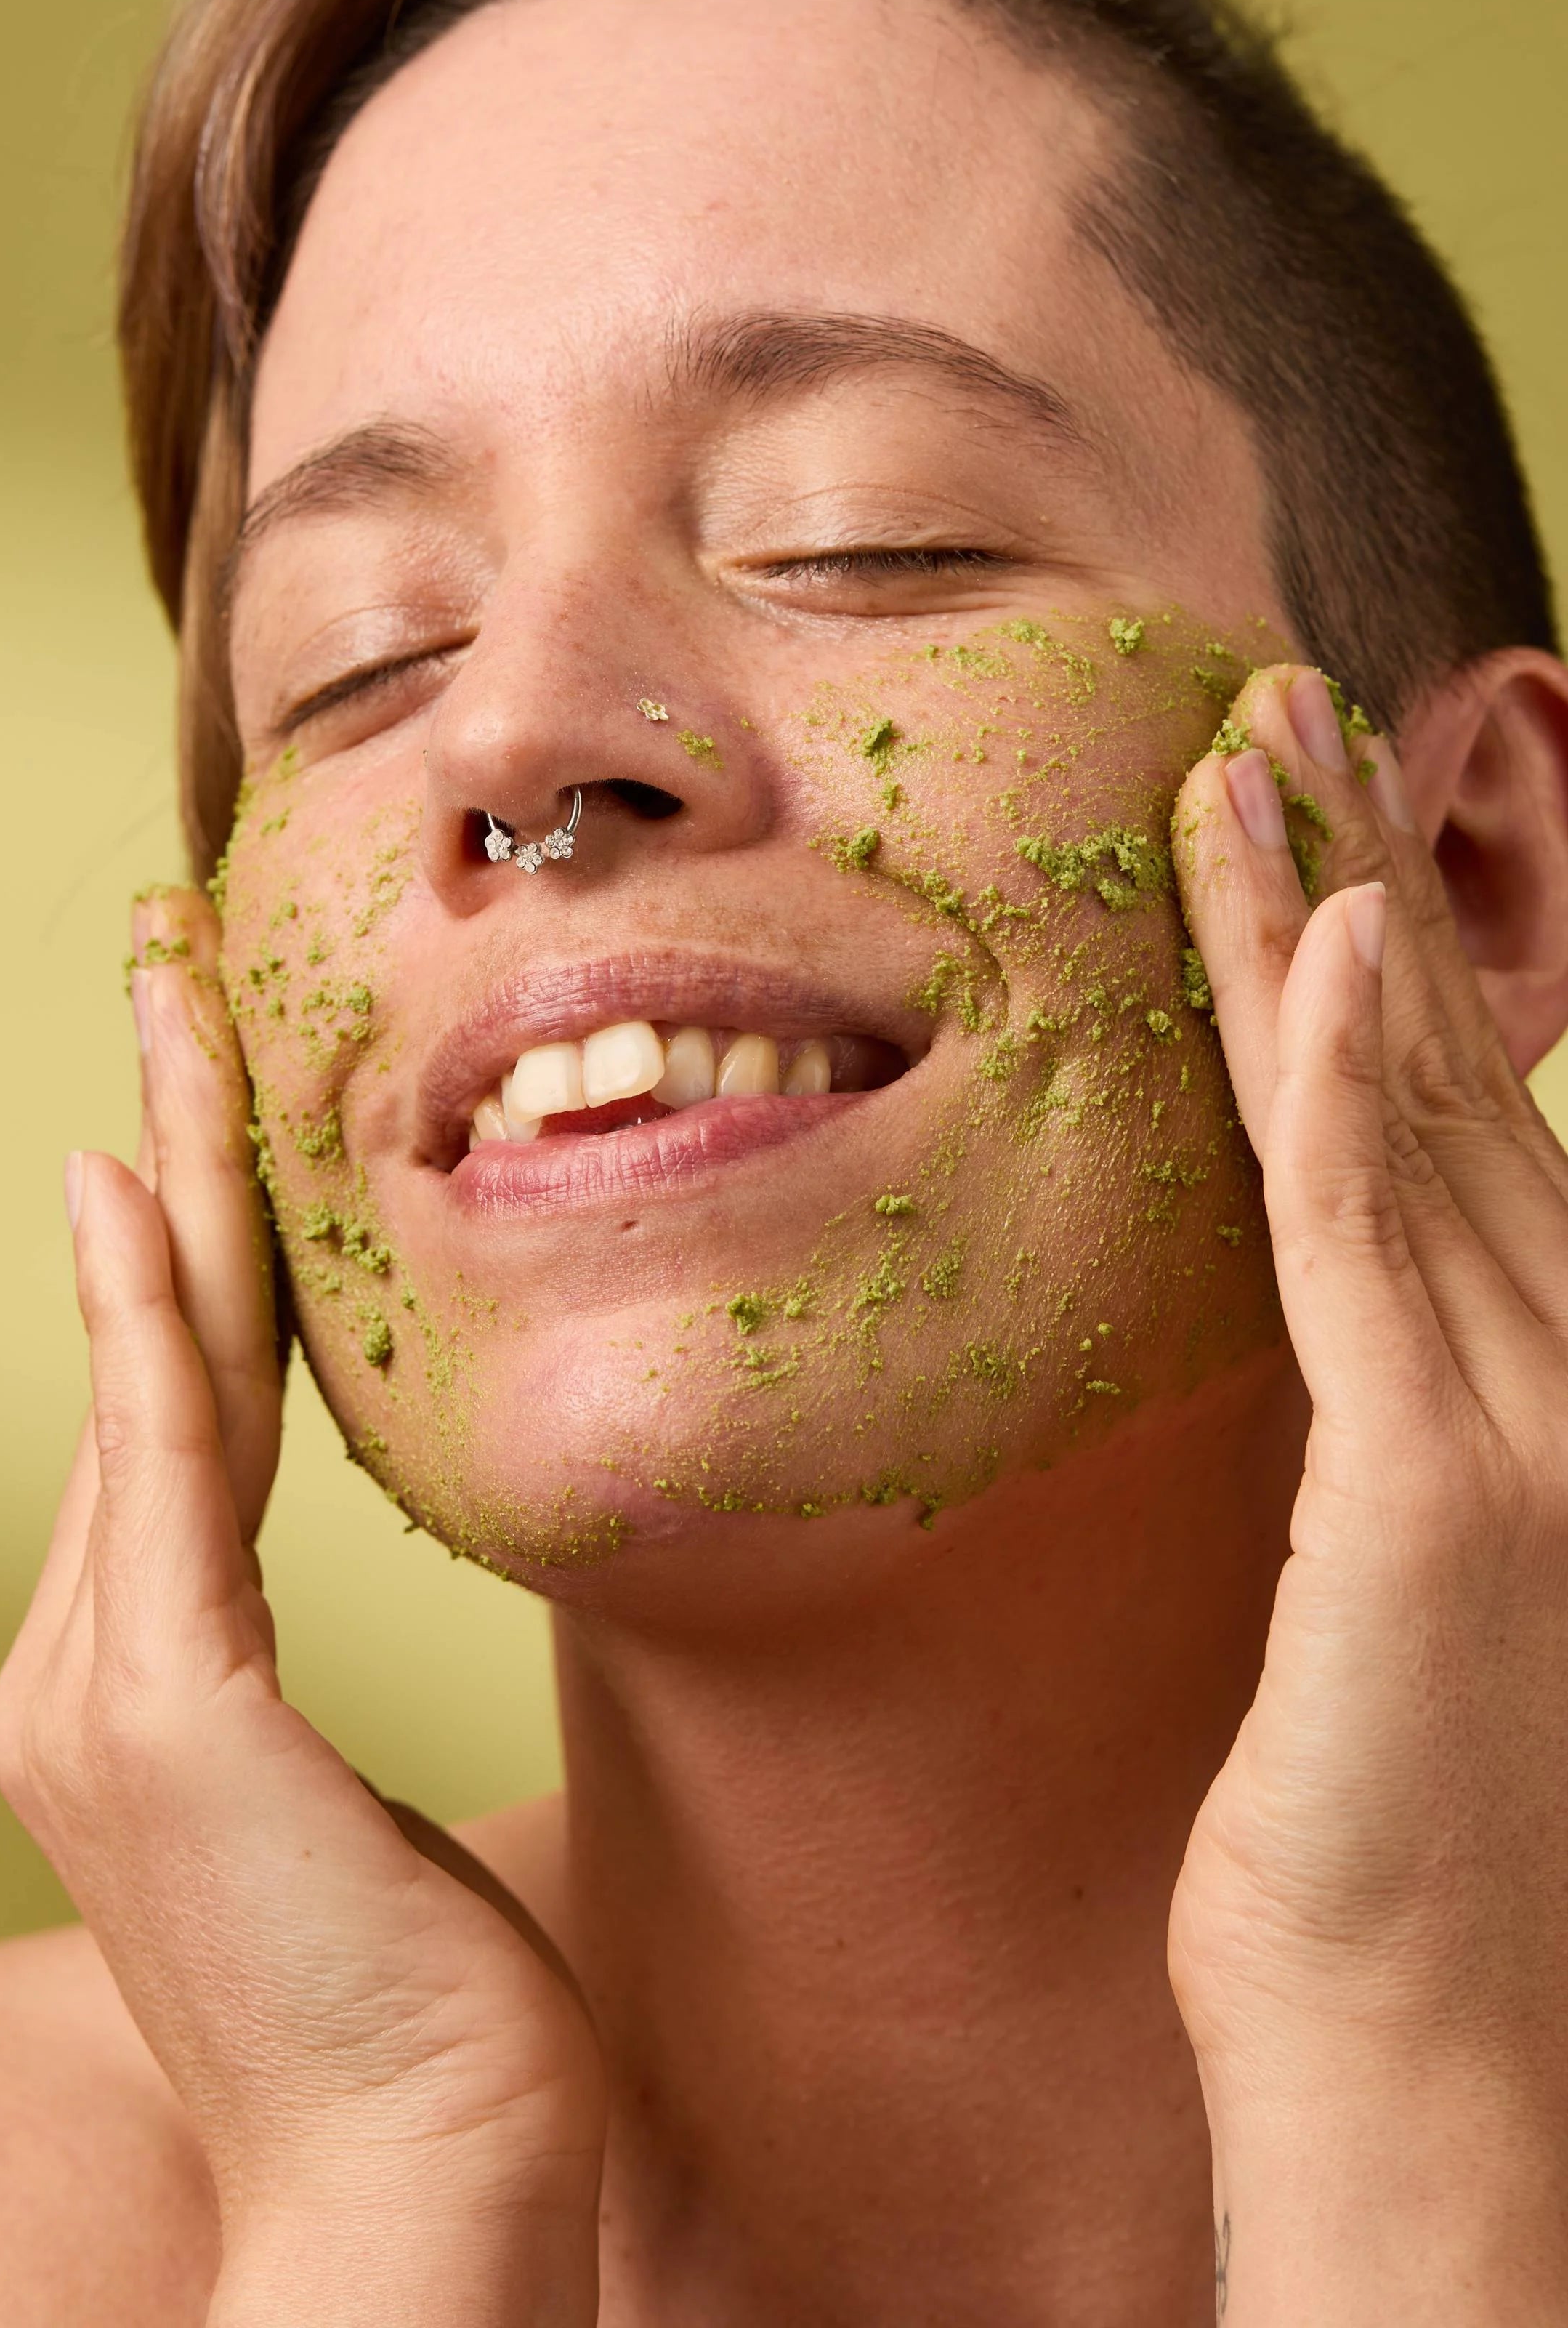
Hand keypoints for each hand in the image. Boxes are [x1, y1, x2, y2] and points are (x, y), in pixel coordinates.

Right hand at [0, 891, 603, 2326]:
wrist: (416, 2203)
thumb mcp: (359, 1815)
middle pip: (152, 1351)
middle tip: (176, 978)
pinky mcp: (167, 1709)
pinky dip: (156, 1312)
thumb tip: (317, 1602)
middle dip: (169, 1150)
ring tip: (185, 1017)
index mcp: (141, 1692)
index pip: (176, 1409)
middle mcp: (86, 1673)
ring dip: (178, 1176)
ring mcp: (103, 1689)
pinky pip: (172, 1457)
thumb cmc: (430, 2023)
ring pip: (162, 1368)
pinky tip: (154, 1187)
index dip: (186, 1239)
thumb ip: (310, 1691)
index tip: (201, 1097)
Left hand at [1168, 670, 1567, 2323]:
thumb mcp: (1371, 1601)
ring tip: (1251, 742)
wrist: (1443, 2082)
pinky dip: (1344, 1073)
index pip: (1441, 1121)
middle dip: (1346, 875)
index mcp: (1527, 1395)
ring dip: (1320, 913)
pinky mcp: (1449, 1495)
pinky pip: (1373, 1241)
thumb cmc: (1382, 1862)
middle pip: (1435, 1074)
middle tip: (1274, 705)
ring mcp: (1528, 1429)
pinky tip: (1306, 929)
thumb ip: (1372, 1433)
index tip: (1290, 812)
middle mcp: (1561, 1379)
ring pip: (1402, 1113)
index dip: (1369, 952)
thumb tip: (1321, 1325)